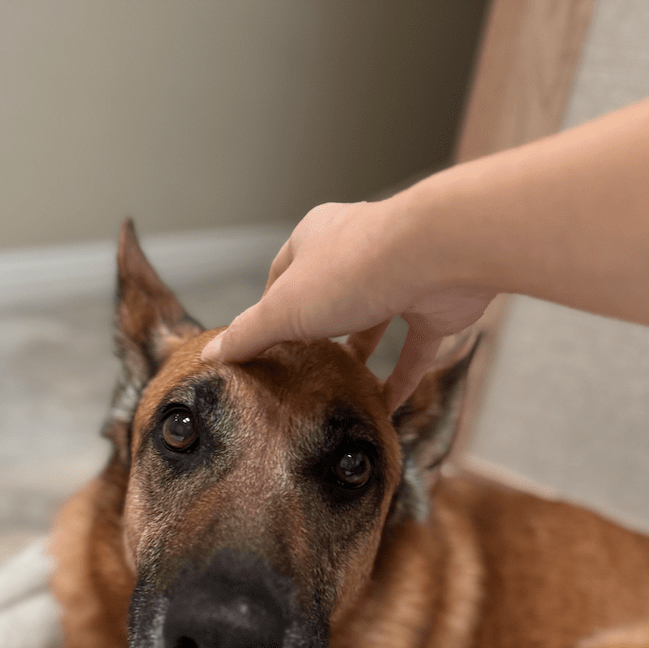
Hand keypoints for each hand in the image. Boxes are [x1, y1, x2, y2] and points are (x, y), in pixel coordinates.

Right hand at [202, 198, 494, 409]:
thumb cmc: (355, 268)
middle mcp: (357, 253)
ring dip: (357, 356)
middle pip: (327, 298)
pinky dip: (400, 380)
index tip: (260, 344)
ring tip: (338, 391)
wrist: (439, 254)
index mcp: (315, 239)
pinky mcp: (433, 308)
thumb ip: (248, 335)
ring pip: (372, 322)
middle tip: (297, 373)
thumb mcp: (284, 308)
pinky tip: (385, 408)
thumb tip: (209, 356)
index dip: (268, 309)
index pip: (281, 275)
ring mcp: (400, 279)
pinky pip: (413, 351)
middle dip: (314, 333)